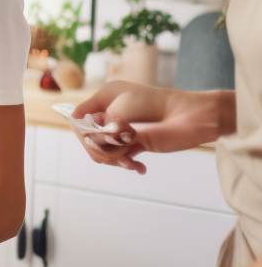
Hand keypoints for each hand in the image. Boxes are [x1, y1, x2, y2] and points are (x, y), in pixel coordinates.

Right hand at [72, 82, 224, 174]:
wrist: (188, 116)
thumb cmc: (155, 104)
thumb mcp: (119, 108)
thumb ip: (99, 124)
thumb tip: (86, 138)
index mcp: (104, 99)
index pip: (78, 118)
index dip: (82, 130)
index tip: (93, 136)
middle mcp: (109, 114)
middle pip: (87, 138)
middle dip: (99, 147)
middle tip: (118, 146)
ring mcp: (120, 131)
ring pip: (101, 152)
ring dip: (113, 158)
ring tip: (130, 157)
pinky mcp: (133, 145)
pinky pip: (119, 160)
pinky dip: (126, 164)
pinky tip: (138, 167)